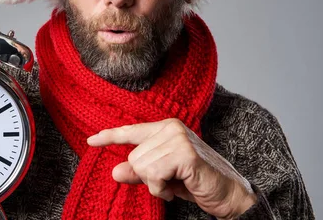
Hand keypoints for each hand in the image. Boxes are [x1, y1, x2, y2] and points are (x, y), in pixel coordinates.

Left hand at [87, 118, 257, 219]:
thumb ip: (140, 171)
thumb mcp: (164, 177)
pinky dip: (162, 189)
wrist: (231, 195)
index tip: (91, 141)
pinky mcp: (184, 154)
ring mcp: (178, 138)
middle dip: (148, 177)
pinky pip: (154, 175)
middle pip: (134, 156)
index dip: (109, 136)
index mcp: (166, 128)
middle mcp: (172, 127)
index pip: (132, 131)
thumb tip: (115, 171)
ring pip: (141, 166)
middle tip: (169, 182)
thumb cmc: (197, 183)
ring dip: (156, 184)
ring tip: (175, 184)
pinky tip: (178, 188)